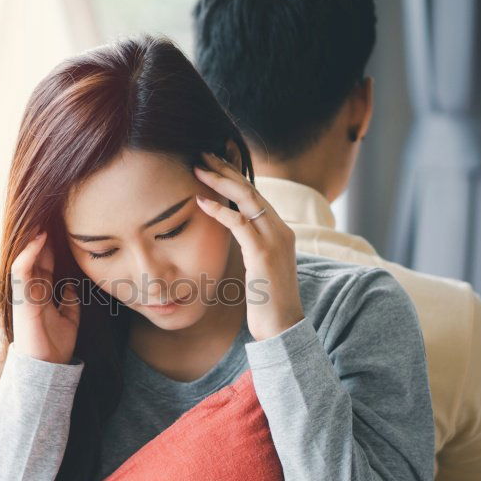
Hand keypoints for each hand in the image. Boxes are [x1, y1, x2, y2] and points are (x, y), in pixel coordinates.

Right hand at [9, 229, 80, 363]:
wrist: (47, 368)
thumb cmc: (55, 346)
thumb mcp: (69, 319)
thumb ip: (70, 302)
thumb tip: (71, 286)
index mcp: (41, 294)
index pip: (45, 264)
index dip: (51, 247)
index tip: (61, 228)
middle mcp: (31, 291)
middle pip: (34, 257)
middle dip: (41, 238)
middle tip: (50, 215)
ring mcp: (24, 293)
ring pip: (25, 259)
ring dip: (32, 240)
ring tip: (42, 220)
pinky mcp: (21, 298)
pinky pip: (21, 271)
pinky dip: (28, 254)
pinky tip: (38, 239)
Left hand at [193, 152, 304, 340]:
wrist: (282, 326)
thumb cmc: (266, 300)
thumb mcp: (258, 266)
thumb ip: (250, 245)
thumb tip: (233, 233)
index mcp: (280, 230)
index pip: (256, 193)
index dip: (236, 174)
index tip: (216, 159)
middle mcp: (281, 229)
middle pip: (252, 189)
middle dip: (227, 168)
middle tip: (203, 153)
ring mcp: (275, 240)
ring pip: (248, 199)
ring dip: (221, 181)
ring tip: (198, 168)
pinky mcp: (264, 254)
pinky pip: (240, 223)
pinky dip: (220, 210)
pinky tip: (200, 202)